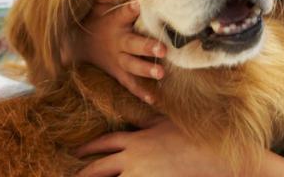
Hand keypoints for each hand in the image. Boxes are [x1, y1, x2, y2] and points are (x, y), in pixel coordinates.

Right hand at [69, 0, 166, 102]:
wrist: (75, 47)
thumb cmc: (94, 21)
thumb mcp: (96, 6)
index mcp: (114, 23)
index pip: (124, 13)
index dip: (132, 8)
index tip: (141, 3)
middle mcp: (118, 42)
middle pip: (133, 44)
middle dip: (147, 47)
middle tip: (163, 49)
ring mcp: (118, 59)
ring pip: (133, 65)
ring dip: (147, 69)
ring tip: (162, 73)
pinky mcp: (118, 72)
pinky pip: (129, 84)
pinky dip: (141, 92)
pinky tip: (154, 99)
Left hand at [75, 120, 232, 176]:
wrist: (212, 156)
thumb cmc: (192, 137)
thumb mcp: (167, 124)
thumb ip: (148, 122)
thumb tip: (138, 113)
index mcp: (135, 140)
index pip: (104, 143)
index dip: (89, 148)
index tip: (77, 152)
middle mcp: (132, 160)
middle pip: (98, 168)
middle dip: (83, 172)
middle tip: (71, 174)